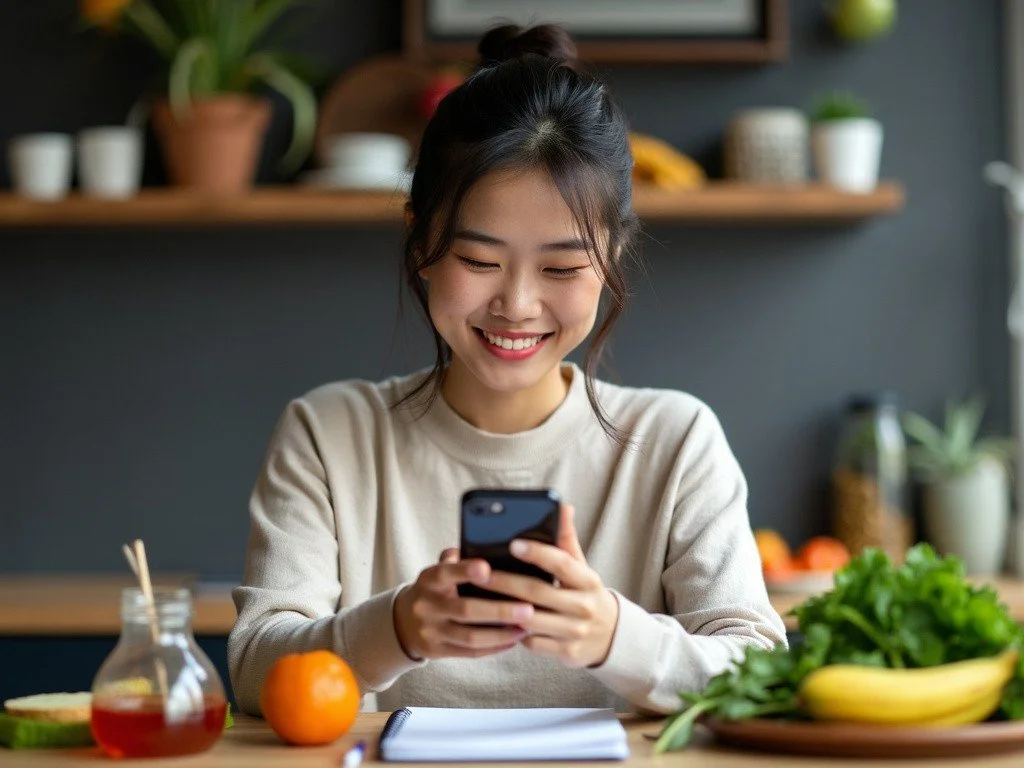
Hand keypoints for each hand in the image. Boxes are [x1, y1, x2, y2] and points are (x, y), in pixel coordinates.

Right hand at [393, 548, 535, 660]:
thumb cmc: (434, 590)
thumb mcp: (437, 571)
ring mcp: (430, 631)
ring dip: (502, 633)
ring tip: (527, 626)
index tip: (487, 567)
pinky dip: (494, 646)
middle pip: (465, 609)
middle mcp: (426, 606)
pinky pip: (470, 652)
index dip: (464, 571)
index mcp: (428, 580)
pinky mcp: (437, 651)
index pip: (445, 573)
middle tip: (528, 607)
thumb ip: (456, 559)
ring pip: (470, 636)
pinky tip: (513, 639)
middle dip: (499, 610)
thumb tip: (486, 545)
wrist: (403, 622)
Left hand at [484, 503, 619, 667]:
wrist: (610, 637)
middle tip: (479, 573)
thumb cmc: (586, 595)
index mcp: (587, 580)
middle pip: (538, 592)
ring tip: (479, 597)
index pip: (561, 563)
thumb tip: (563, 506)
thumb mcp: (582, 569)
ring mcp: (575, 631)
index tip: (512, 544)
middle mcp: (583, 606)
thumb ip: (567, 540)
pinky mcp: (566, 652)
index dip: (537, 553)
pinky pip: (532, 642)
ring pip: (531, 619)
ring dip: (504, 609)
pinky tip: (495, 622)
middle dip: (505, 582)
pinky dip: (513, 632)